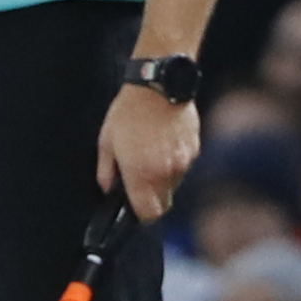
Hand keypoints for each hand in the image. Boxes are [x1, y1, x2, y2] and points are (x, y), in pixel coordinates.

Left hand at [98, 83, 200, 221]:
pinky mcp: (194, 148)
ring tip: (152, 155)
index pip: (148, 214)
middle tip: (140, 182)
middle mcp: (166, 172)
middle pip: (164, 203)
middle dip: (153, 199)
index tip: (134, 208)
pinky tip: (164, 143)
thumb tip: (108, 189)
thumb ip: (106, 172)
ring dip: (164, 179)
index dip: (141, 215)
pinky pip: (184, 166)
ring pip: (175, 184)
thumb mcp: (106, 141)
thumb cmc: (128, 112)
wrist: (159, 85)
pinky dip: (175, 162)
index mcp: (142, 174)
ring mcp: (183, 161)